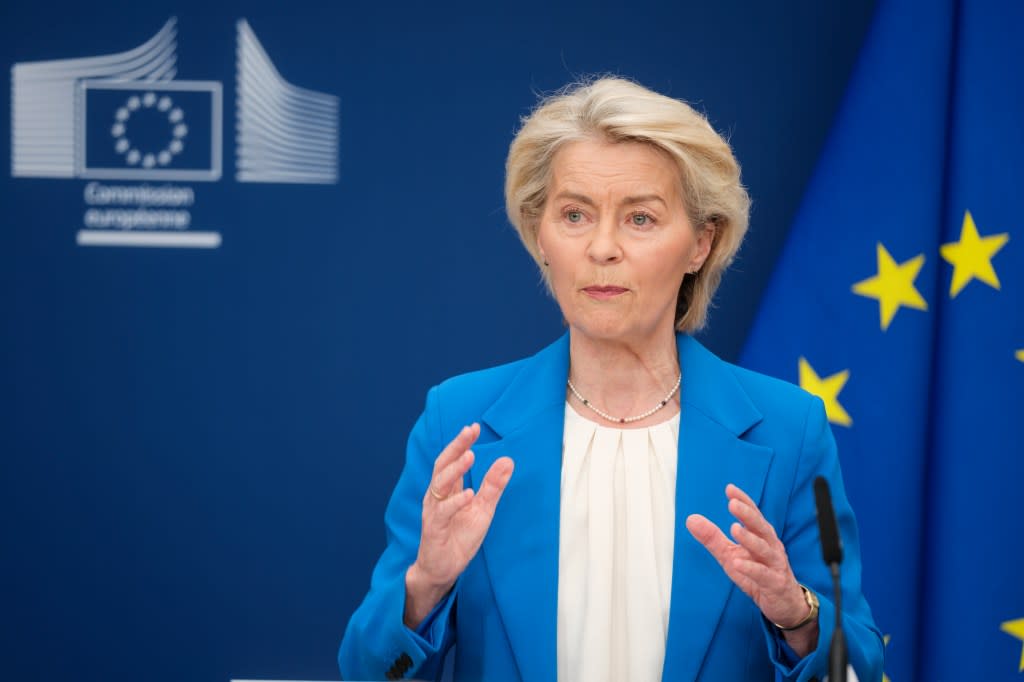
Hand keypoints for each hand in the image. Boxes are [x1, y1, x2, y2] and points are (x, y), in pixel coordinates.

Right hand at [404, 423, 513, 627]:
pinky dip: (455, 502)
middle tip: (470, 431)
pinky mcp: (434, 529)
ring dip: (455, 470)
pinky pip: (442, 512)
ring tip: (470, 456)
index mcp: (448, 489)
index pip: (452, 460)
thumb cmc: (459, 537)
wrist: (443, 569)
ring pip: (440, 485)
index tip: (474, 427)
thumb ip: (492, 486)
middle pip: (443, 465)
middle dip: (456, 446)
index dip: (462, 443)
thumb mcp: (483, 509)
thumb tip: (508, 460)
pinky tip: (468, 494)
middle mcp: (437, 496)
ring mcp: (434, 511)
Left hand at [685, 484, 818, 655]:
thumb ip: (713, 538)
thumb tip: (691, 519)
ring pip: (764, 549)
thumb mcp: (731, 555)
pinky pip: (763, 575)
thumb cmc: (758, 575)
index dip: (744, 502)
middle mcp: (771, 547)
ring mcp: (775, 566)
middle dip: (748, 515)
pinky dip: (751, 569)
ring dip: (749, 539)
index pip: (754, 515)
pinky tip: (737, 563)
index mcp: (761, 537)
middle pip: (761, 528)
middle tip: (733, 504)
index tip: (730, 489)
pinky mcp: (775, 584)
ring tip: (734, 528)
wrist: (785, 604)